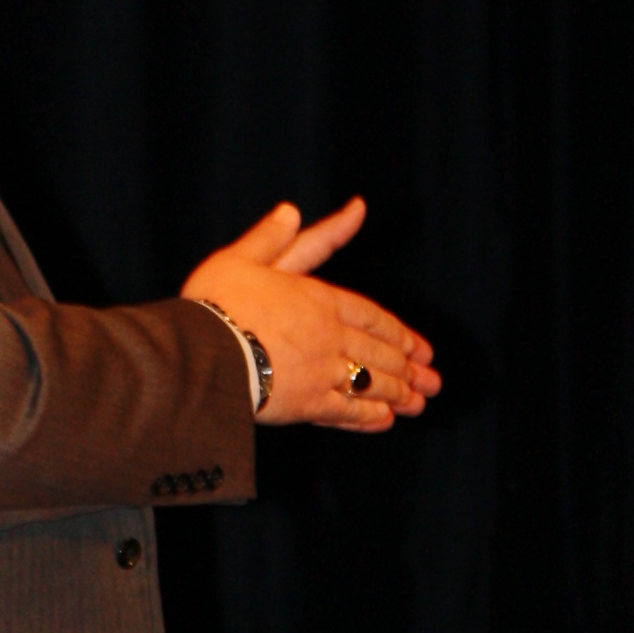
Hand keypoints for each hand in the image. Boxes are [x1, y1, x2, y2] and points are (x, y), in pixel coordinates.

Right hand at [181, 198, 440, 429]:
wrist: (201, 353)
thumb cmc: (216, 303)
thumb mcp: (241, 257)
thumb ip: (271, 237)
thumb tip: (291, 210)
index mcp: (319, 299)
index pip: (372, 316)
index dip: (400, 333)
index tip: (422, 347)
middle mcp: (329, 336)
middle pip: (379, 353)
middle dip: (409, 367)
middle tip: (432, 381)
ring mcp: (321, 372)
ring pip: (370, 383)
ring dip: (398, 393)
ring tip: (419, 403)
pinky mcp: (307, 404)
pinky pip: (347, 411)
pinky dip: (369, 417)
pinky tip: (385, 421)